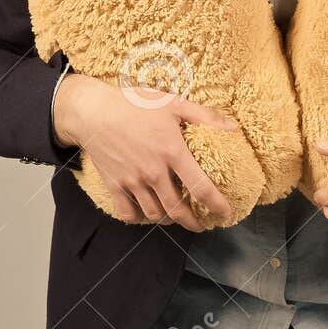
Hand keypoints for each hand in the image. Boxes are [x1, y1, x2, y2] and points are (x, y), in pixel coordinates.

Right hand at [53, 73, 238, 231]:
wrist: (93, 110)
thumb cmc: (134, 103)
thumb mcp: (173, 103)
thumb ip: (205, 116)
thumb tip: (234, 129)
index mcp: (172, 152)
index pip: (200, 187)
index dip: (216, 205)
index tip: (225, 213)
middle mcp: (153, 172)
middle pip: (177, 209)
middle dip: (192, 222)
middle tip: (201, 225)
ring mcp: (132, 181)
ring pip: (154, 214)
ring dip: (168, 219)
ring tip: (175, 217)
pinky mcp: (114, 185)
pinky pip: (128, 213)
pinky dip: (139, 218)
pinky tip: (146, 213)